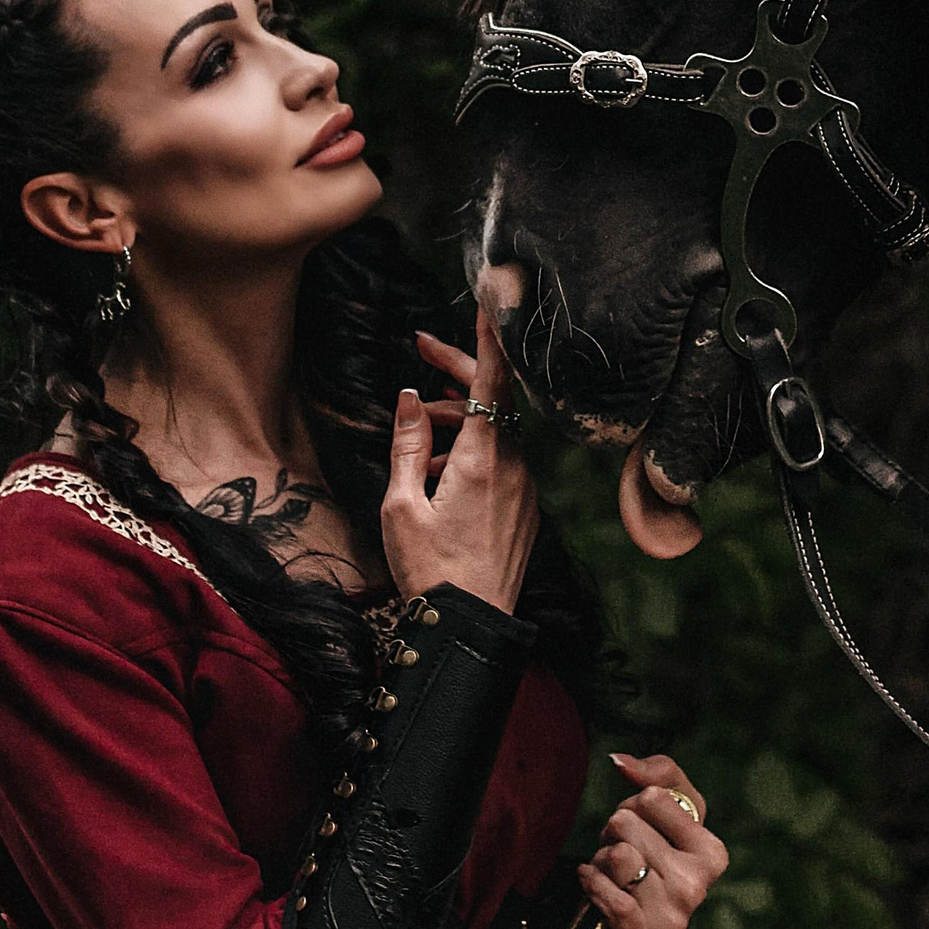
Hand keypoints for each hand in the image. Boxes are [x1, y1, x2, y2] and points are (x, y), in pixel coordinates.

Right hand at [378, 325, 537, 612]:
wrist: (471, 628)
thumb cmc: (429, 569)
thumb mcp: (401, 506)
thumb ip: (407, 445)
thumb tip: (411, 398)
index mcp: (483, 458)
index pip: (493, 380)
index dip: (489, 336)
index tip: (488, 300)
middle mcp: (514, 465)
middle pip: (494, 398)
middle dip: (460, 369)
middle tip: (422, 348)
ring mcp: (526, 488)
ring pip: (496, 432)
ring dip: (460, 421)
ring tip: (420, 438)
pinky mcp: (527, 509)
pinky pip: (503, 463)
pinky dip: (473, 453)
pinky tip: (440, 474)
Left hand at [579, 753, 727, 928]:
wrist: (642, 921)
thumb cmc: (657, 852)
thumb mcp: (671, 807)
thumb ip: (657, 771)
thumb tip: (619, 762)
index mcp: (711, 852)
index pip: (652, 797)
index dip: (635, 806)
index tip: (642, 825)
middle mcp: (697, 887)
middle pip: (626, 824)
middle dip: (614, 833)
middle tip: (623, 850)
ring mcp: (672, 919)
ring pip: (615, 858)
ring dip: (601, 860)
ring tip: (613, 871)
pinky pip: (611, 898)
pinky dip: (592, 884)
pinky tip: (594, 884)